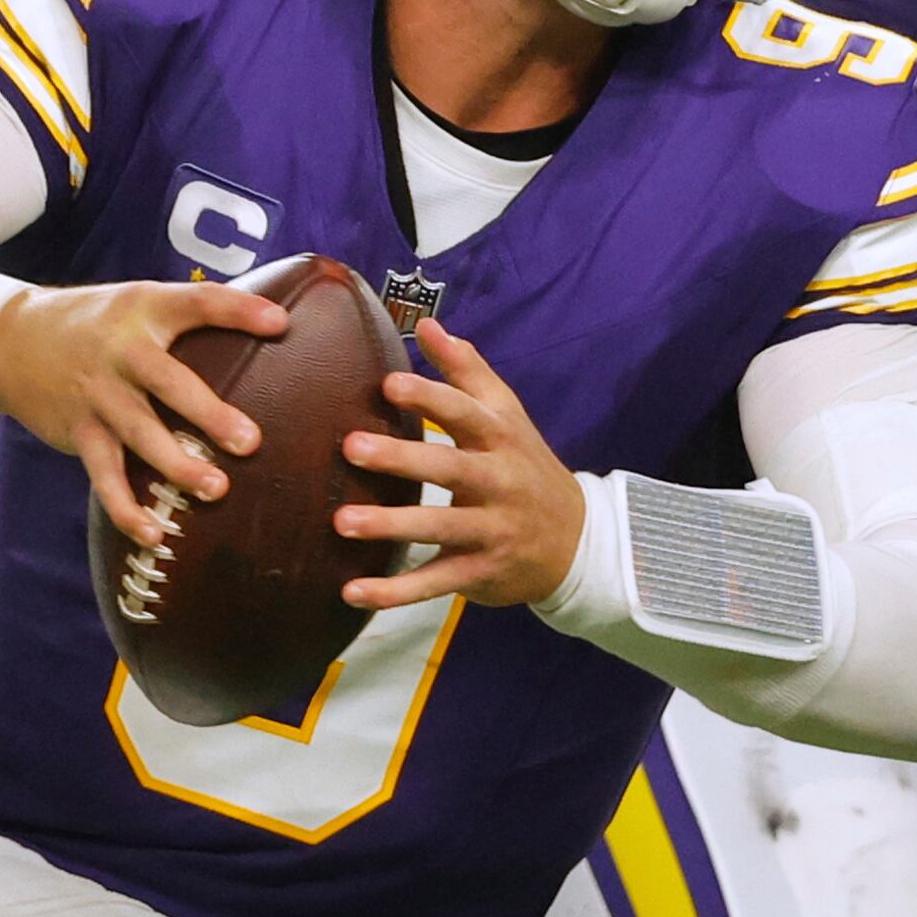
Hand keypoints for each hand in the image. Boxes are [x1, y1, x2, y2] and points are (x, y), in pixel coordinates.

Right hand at [0, 278, 290, 547]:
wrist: (12, 340)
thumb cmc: (99, 322)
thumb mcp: (139, 300)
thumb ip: (193, 313)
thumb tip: (273, 321)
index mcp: (146, 310)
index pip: (197, 304)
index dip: (238, 311)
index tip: (280, 323)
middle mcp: (122, 351)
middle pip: (169, 383)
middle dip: (209, 414)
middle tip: (251, 442)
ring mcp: (98, 395)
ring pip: (141, 435)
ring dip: (177, 466)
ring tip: (216, 490)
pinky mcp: (80, 432)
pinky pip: (106, 477)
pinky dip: (126, 508)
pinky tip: (154, 533)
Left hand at [334, 316, 587, 609]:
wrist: (576, 540)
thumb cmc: (524, 466)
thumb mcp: (506, 416)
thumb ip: (466, 371)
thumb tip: (428, 324)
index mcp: (500, 438)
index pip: (465, 412)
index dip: (430, 397)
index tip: (388, 384)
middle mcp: (498, 482)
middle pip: (450, 468)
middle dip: (402, 458)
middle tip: (351, 448)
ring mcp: (490, 530)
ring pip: (439, 527)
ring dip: (391, 527)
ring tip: (341, 523)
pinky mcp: (480, 572)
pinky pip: (435, 582)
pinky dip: (395, 592)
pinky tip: (352, 591)